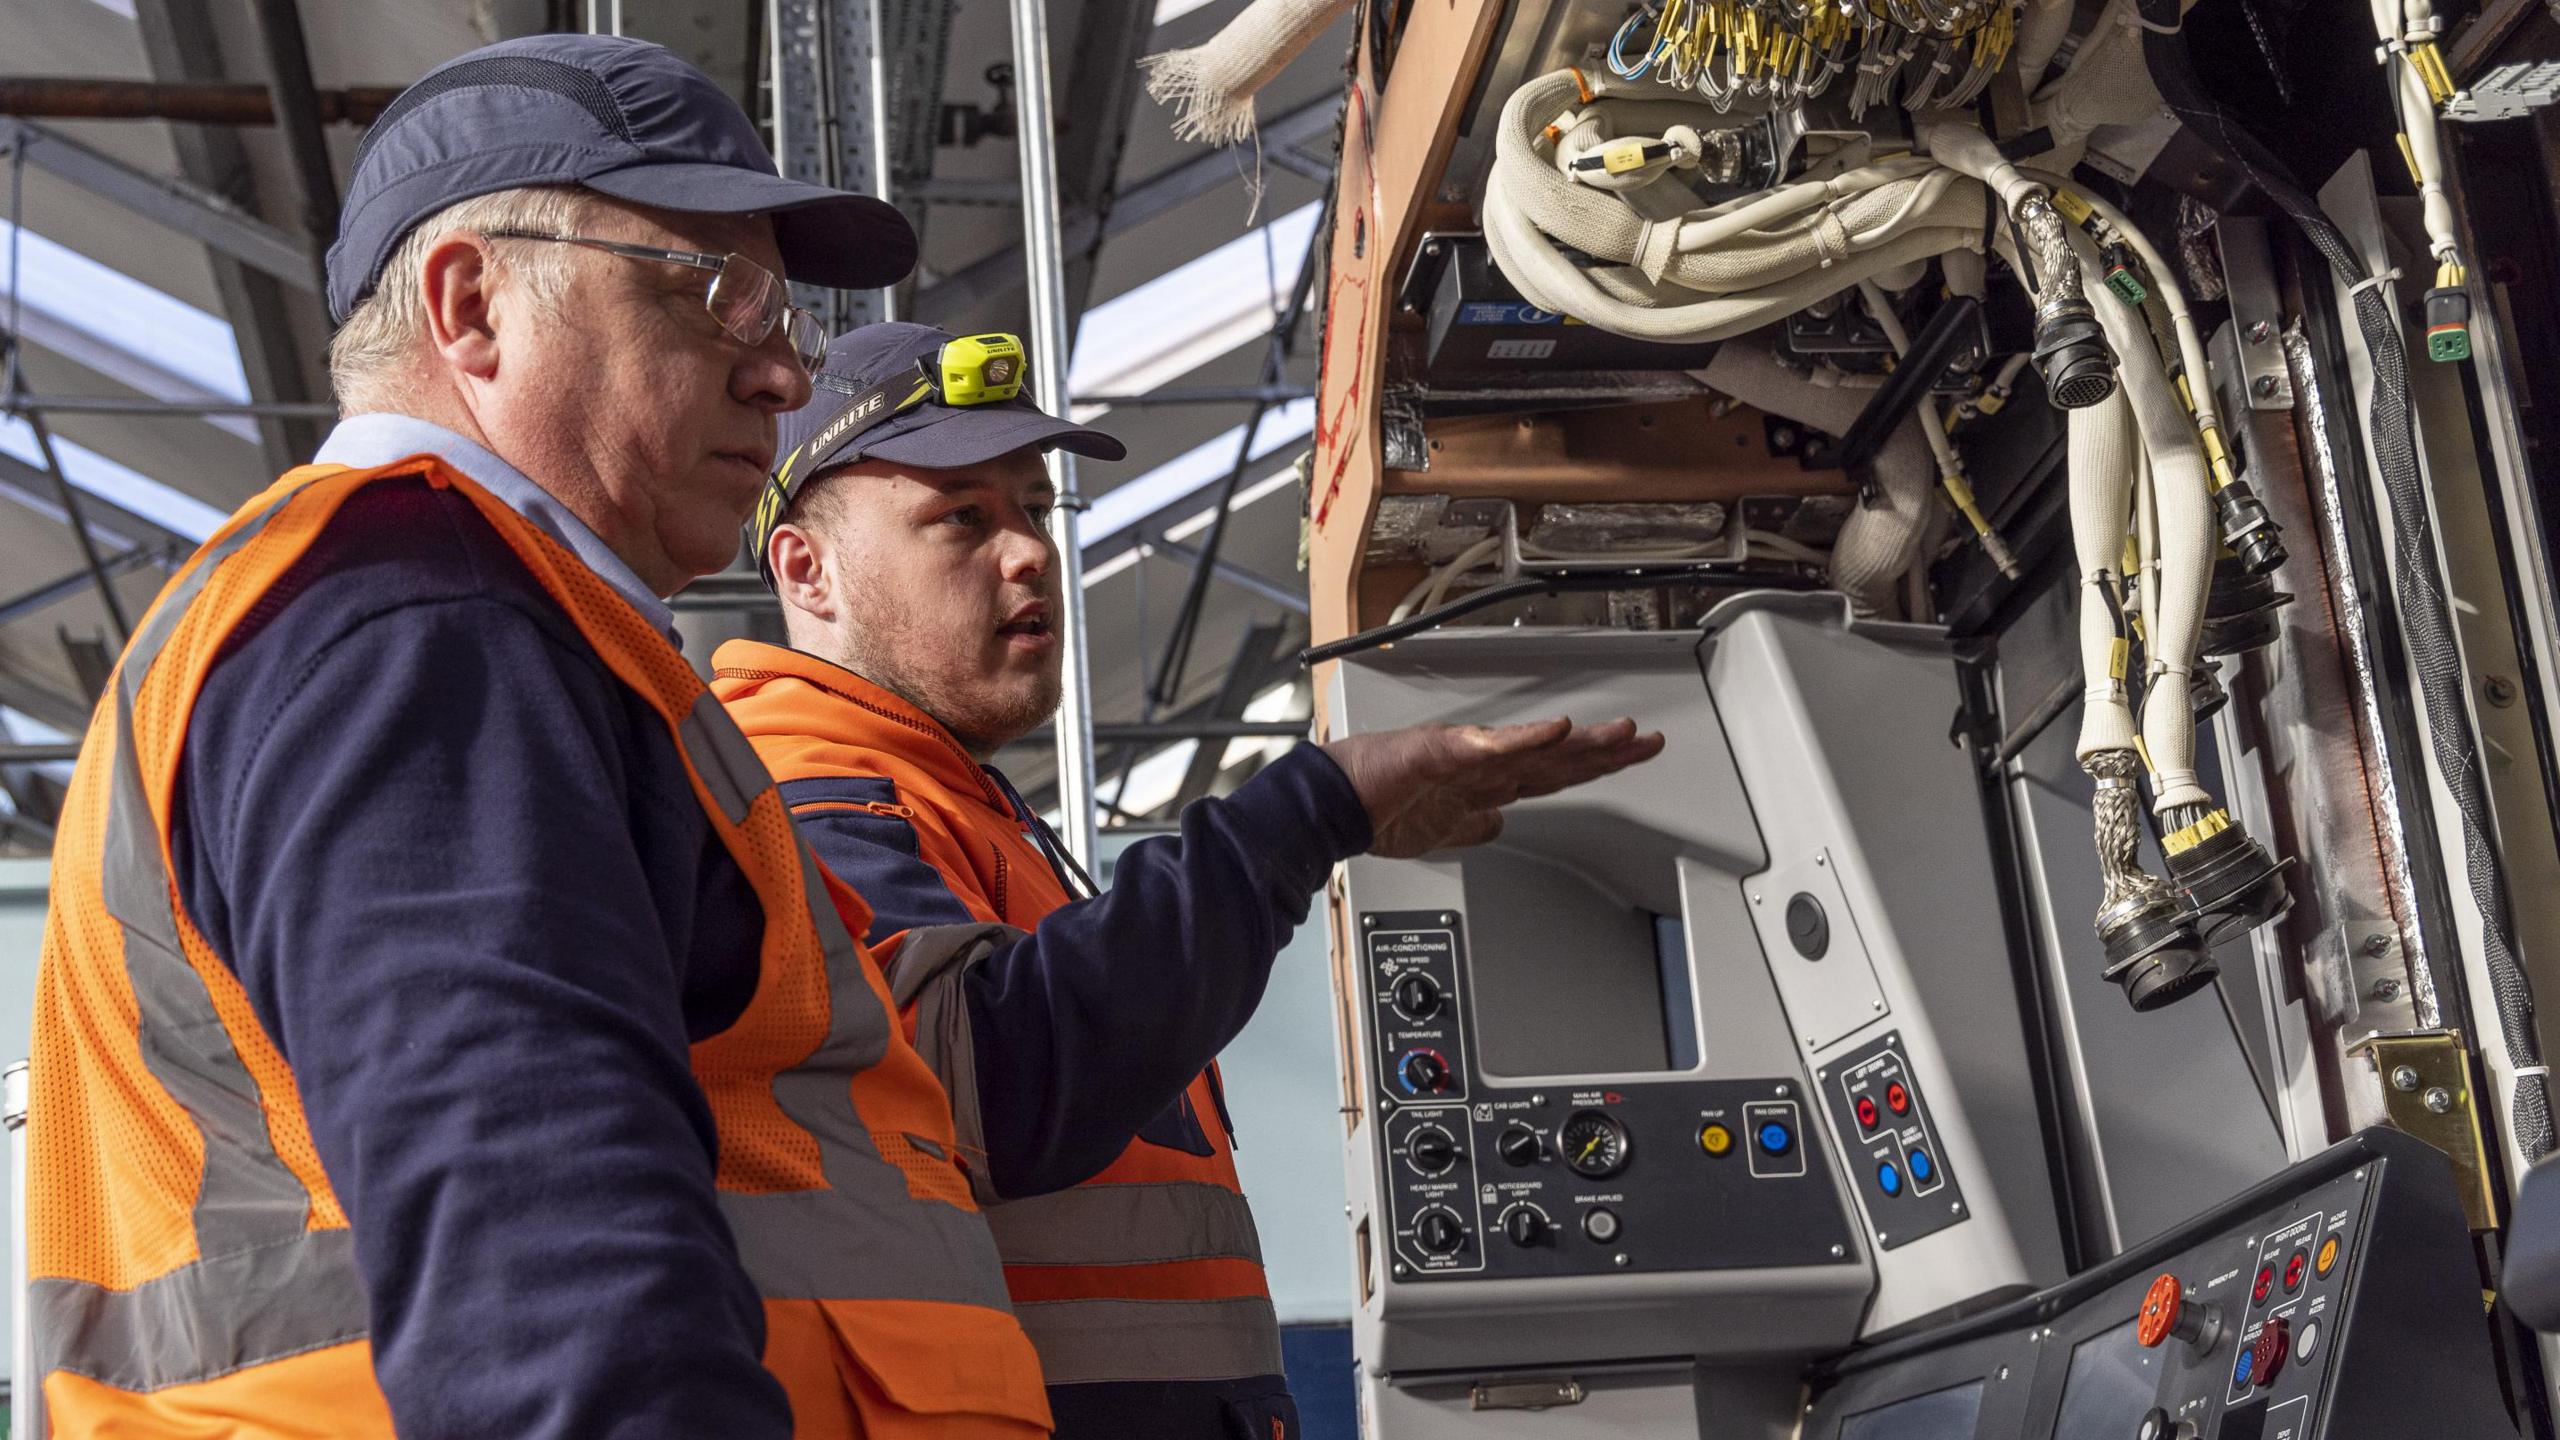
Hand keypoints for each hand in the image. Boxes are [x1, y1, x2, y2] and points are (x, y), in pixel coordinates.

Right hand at [1323, 717, 1665, 858]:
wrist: (1329, 807)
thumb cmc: (1373, 810)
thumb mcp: (1439, 830)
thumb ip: (1473, 824)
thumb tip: (1498, 823)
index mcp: (1484, 781)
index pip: (1554, 772)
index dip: (1596, 765)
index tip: (1632, 756)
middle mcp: (1481, 763)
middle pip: (1557, 758)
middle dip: (1606, 752)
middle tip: (1648, 741)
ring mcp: (1463, 755)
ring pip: (1535, 747)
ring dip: (1579, 742)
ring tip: (1619, 733)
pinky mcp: (1439, 751)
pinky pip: (1488, 746)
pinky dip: (1523, 739)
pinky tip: (1553, 730)